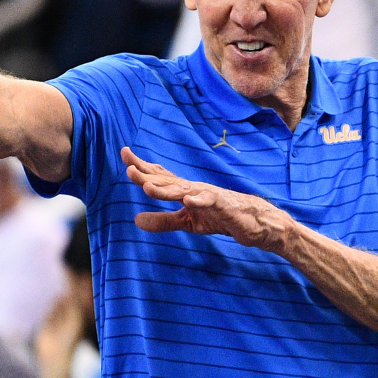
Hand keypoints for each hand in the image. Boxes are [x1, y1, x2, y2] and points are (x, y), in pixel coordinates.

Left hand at [121, 147, 293, 252]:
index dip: (142, 166)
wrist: (253, 222)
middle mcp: (193, 188)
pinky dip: (200, 201)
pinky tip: (188, 201)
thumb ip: (163, 221)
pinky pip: (210, 202)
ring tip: (146, 187)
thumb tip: (135, 220)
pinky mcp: (223, 206)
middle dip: (147, 175)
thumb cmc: (219, 217)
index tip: (124, 154)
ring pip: (184, 190)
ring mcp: (208, 195)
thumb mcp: (187, 222)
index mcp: (183, 190)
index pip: (159, 176)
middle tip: (128, 168)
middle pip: (167, 180)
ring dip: (165, 189)